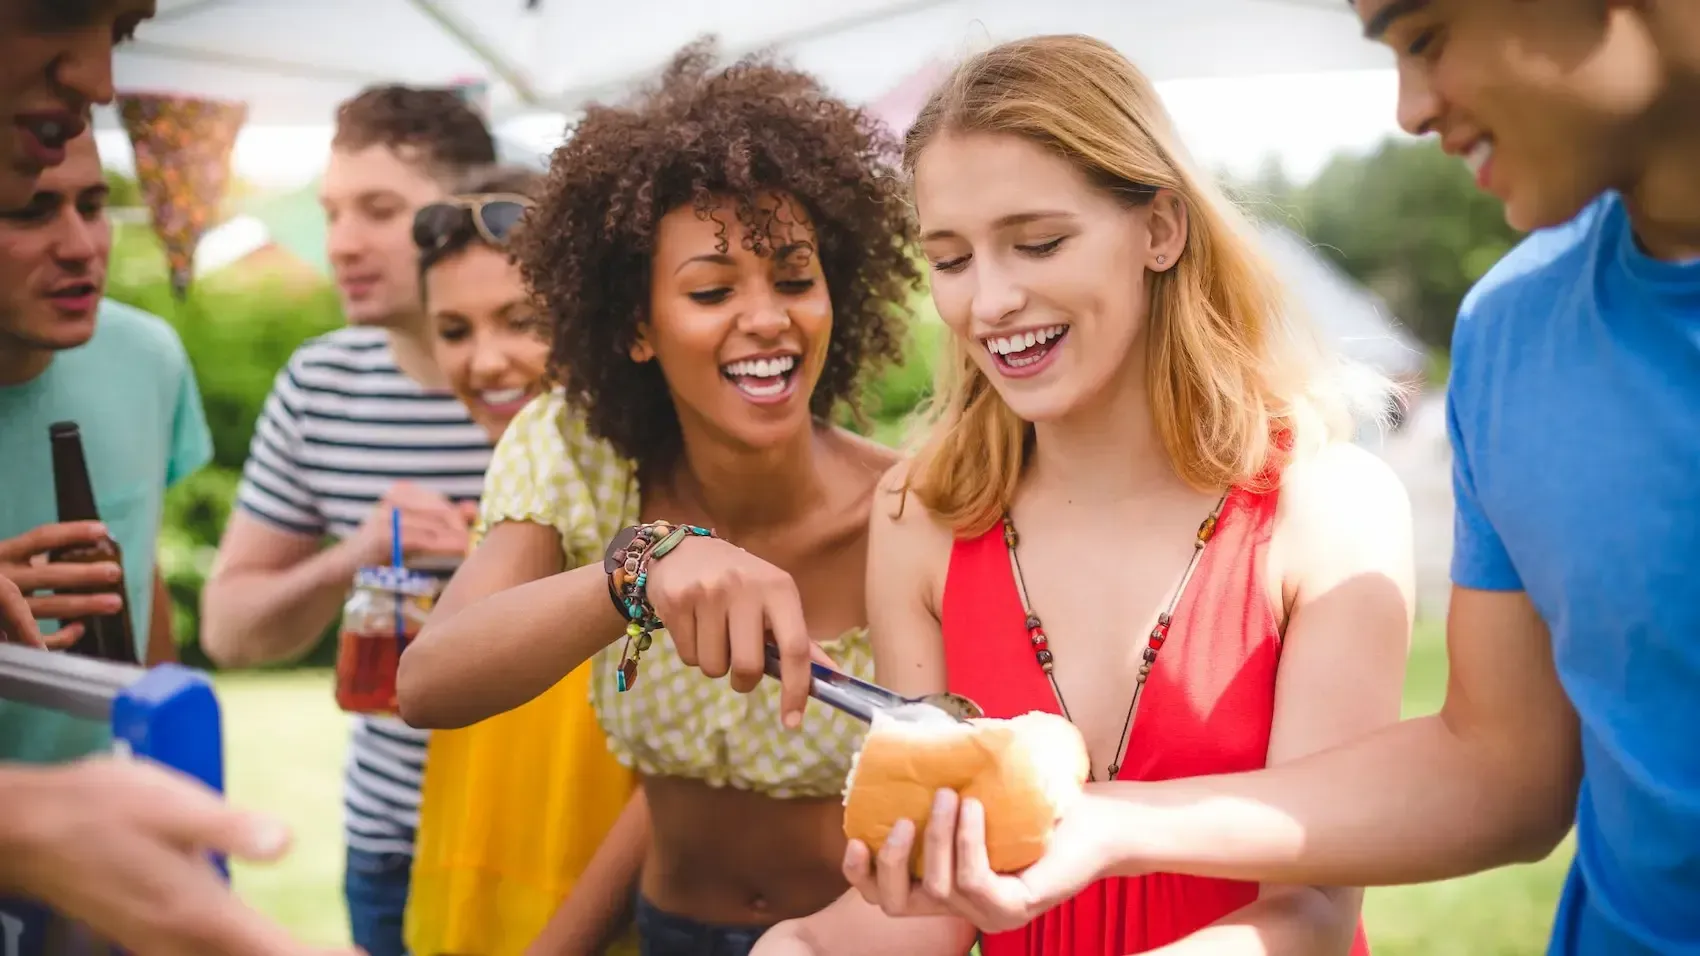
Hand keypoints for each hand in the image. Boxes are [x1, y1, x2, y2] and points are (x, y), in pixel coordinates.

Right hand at [0, 522, 124, 647]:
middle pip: (49, 575)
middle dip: (84, 574)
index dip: (72, 533)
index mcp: (0, 554)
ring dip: (84, 606)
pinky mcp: (2, 632)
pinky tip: (79, 629)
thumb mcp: (2, 558)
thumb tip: (67, 549)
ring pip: (48, 606)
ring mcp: (2, 607)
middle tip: (114, 572)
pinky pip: (37, 638)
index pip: (40, 538)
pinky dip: (60, 636)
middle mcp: (1, 577)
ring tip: (114, 603)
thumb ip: (24, 555)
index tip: (102, 530)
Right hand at [0, 757, 362, 955]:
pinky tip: (252, 946)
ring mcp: (157, 943)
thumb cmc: (100, 808)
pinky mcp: (144, 935)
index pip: (273, 952)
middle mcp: (179, 940)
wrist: (26, 829)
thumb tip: (286, 843)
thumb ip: (231, 827)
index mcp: (197, 912)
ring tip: (312, 951)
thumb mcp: (171, 804)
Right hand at [351, 482, 477, 565]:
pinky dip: (443, 546)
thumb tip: (472, 508)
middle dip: (462, 529)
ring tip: (470, 551)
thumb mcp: (411, 530)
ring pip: (435, 526)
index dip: (461, 518)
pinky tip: (457, 553)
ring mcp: (387, 516)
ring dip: (457, 539)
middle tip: (475, 545)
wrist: (343, 568)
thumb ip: (439, 518)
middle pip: (442, 511)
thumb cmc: (380, 552)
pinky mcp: (384, 536)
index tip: (474, 532)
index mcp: (401, 492)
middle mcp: (393, 498)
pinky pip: (423, 539)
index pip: (442, 502)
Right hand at [640, 534, 835, 727]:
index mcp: (779, 588)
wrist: (684, 550)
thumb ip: (800, 640)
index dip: (796, 689)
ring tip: (713, 635)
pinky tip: (693, 626)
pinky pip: (687, 656)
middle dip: (743, 680)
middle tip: (740, 667)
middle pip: (748, 666)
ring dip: (715, 664)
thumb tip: (833, 676)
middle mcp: (745, 588)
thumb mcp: (774, 600)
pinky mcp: (676, 601)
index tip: (792, 721)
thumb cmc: (741, 583)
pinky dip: (692, 653)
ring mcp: (708, 593)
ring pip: (713, 667)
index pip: (795, 648)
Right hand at [844, 787, 1121, 933]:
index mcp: (946, 885)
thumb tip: (904, 746)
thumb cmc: (1039, 805)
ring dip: (938, 836)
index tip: (854, 837)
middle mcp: (963, 908)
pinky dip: (967, 840)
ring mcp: (988, 914)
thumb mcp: (976, 797)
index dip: (861, 874)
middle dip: (890, 862)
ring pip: (938, 886)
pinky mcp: (1013, 908)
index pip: (887, 896)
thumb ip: (941, 791)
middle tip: (903, 819)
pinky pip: (972, 880)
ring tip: (950, 794)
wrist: (1096, 819)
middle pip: (896, 904)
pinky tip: (975, 809)